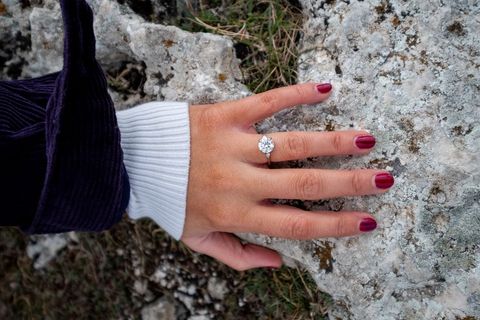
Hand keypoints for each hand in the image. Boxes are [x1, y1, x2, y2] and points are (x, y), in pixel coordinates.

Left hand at [181, 83, 393, 269]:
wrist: (132, 162)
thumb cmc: (168, 202)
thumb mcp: (197, 239)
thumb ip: (237, 256)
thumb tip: (279, 263)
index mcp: (235, 214)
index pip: (296, 225)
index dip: (335, 226)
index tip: (367, 222)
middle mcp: (239, 181)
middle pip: (304, 185)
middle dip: (349, 184)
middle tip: (384, 179)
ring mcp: (232, 145)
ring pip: (292, 144)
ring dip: (333, 142)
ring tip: (367, 140)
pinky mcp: (223, 114)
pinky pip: (265, 102)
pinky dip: (296, 95)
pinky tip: (325, 90)